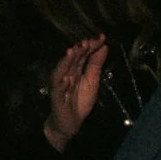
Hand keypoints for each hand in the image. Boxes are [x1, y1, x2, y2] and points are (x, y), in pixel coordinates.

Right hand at [42, 36, 107, 151]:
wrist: (70, 122)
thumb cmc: (80, 100)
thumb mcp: (92, 81)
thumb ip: (96, 64)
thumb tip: (104, 46)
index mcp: (76, 69)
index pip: (83, 54)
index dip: (91, 46)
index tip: (102, 37)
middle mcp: (66, 74)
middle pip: (72, 60)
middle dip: (79, 49)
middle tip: (87, 40)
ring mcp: (60, 85)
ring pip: (61, 71)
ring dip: (66, 61)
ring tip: (72, 51)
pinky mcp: (56, 97)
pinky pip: (58, 90)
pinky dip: (61, 84)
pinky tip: (66, 78)